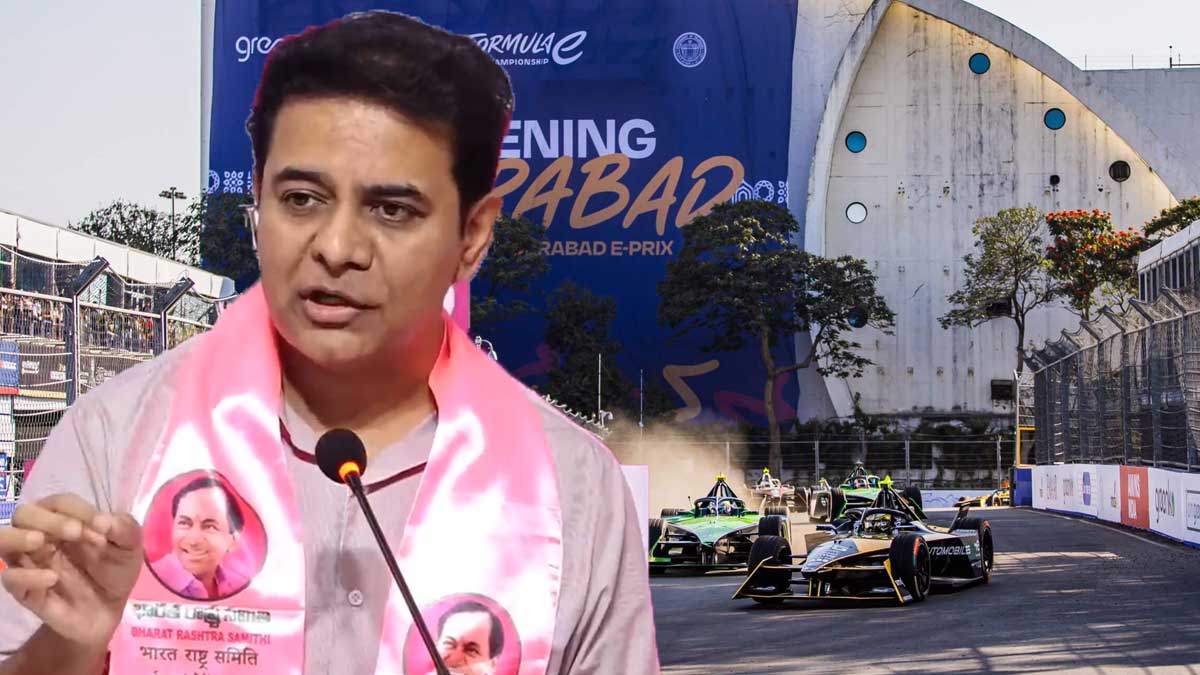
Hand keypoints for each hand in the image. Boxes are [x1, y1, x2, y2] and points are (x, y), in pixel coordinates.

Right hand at [0, 493, 142, 647]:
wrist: (108, 611)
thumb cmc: (115, 571)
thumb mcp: (130, 548)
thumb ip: (124, 529)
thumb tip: (104, 520)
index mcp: (66, 521)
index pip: (59, 502)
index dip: (76, 509)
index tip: (100, 525)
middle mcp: (42, 537)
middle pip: (24, 514)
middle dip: (48, 519)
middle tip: (75, 532)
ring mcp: (30, 563)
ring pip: (3, 540)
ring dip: (16, 537)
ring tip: (39, 541)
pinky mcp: (25, 591)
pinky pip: (10, 579)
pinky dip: (26, 576)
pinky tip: (51, 579)